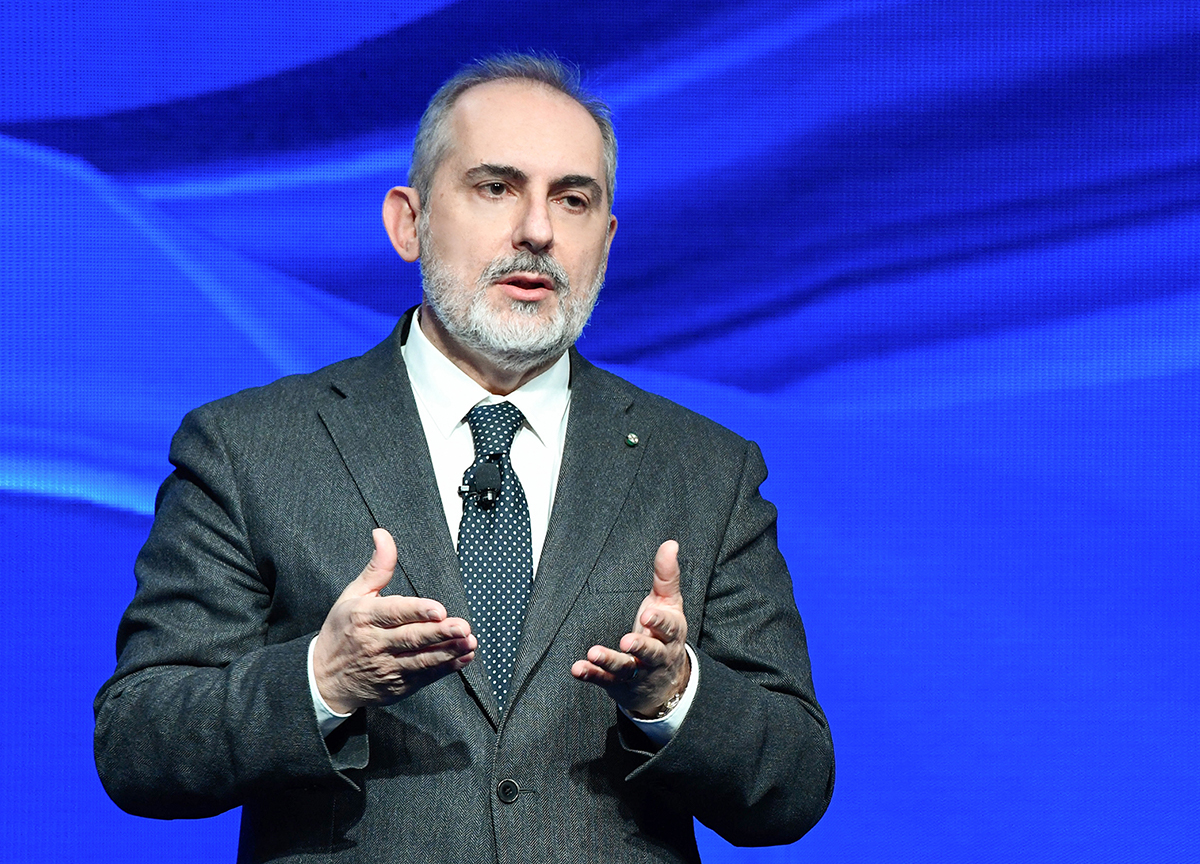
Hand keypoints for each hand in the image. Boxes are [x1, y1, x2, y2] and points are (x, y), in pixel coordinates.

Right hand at [312, 528, 475, 713]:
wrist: (324, 679)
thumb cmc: (343, 630)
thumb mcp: (353, 595)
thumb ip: (377, 567)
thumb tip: (383, 534)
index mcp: (363, 617)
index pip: (393, 613)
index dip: (417, 611)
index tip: (440, 610)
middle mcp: (374, 643)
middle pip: (411, 638)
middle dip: (439, 633)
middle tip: (463, 627)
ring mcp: (386, 667)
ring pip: (421, 660)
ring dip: (448, 652)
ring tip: (469, 642)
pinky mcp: (396, 685)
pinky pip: (424, 677)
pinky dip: (445, 669)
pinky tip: (463, 658)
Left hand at [571, 540, 689, 716]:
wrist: (665, 683)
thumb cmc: (663, 634)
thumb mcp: (669, 605)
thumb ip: (666, 576)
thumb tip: (670, 543)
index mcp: (670, 634)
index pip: (668, 628)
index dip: (659, 622)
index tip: (648, 615)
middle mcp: (656, 656)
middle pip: (651, 653)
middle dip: (640, 647)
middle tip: (626, 641)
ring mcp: (637, 671)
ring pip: (625, 668)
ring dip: (609, 661)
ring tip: (593, 653)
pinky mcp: (618, 683)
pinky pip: (604, 679)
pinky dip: (591, 674)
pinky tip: (577, 668)